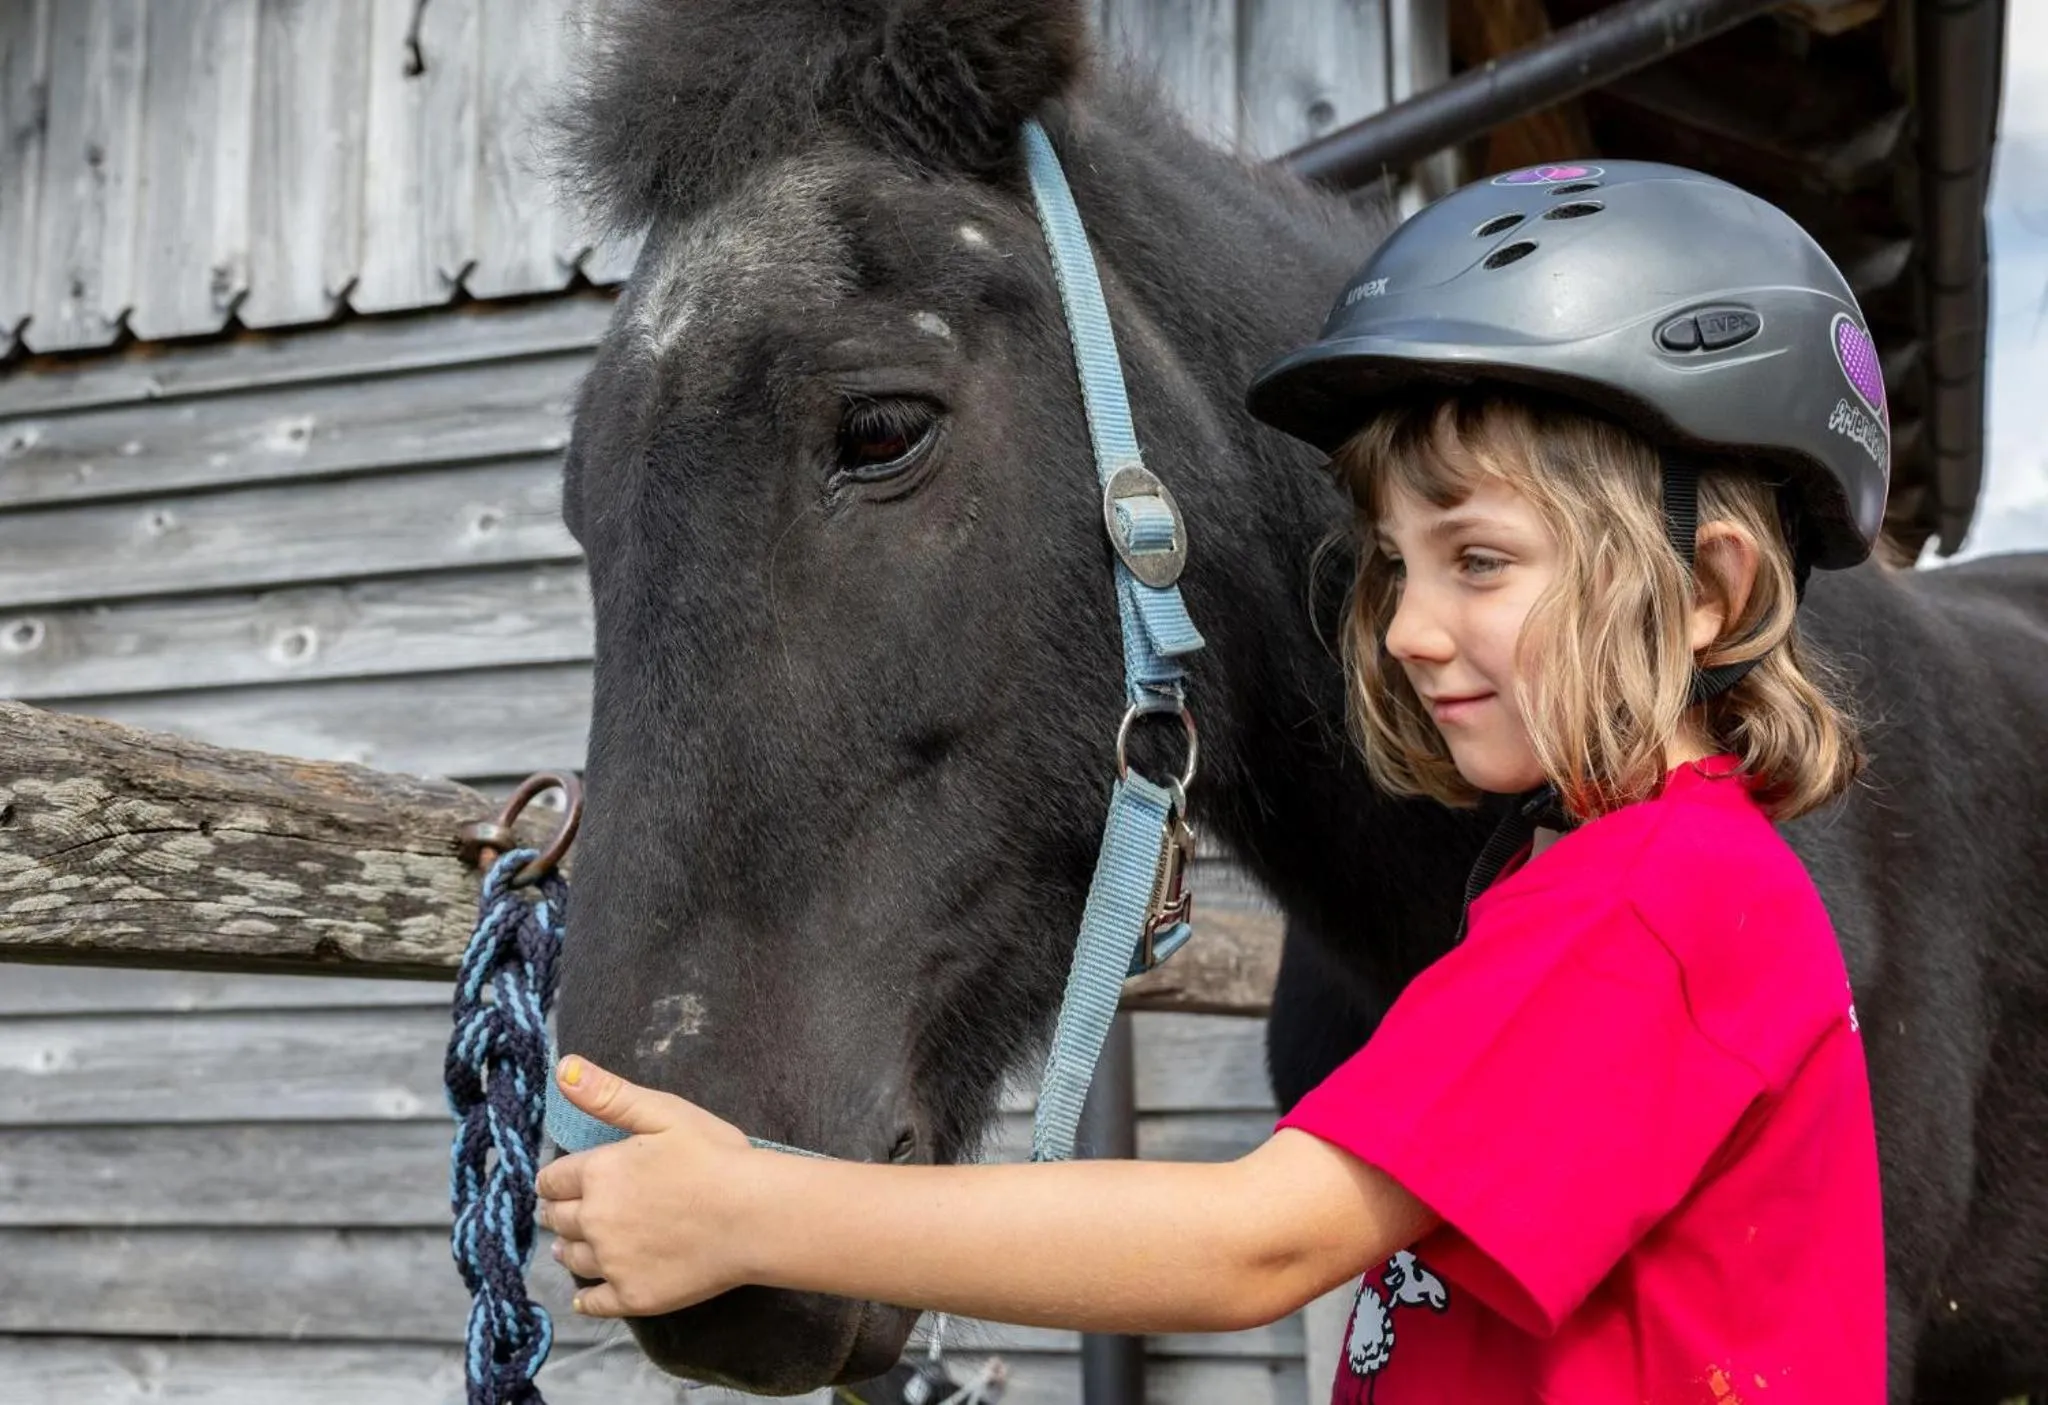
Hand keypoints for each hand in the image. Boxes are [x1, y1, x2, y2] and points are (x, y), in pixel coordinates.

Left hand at [533, 1056, 754, 1317]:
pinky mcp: (633, 1295)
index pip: (553, 1180)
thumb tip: (563, 1068)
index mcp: (599, 1172)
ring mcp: (613, 1262)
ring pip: (571, 1258)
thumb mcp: (665, 1113)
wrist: (756, 1216)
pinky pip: (594, 1302)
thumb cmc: (717, 1158)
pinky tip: (588, 1295)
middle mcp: (595, 1220)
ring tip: (575, 1247)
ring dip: (569, 1249)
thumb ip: (609, 1094)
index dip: (555, 1180)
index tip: (559, 1184)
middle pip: (558, 1219)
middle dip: (560, 1212)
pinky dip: (586, 1298)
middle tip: (568, 1212)